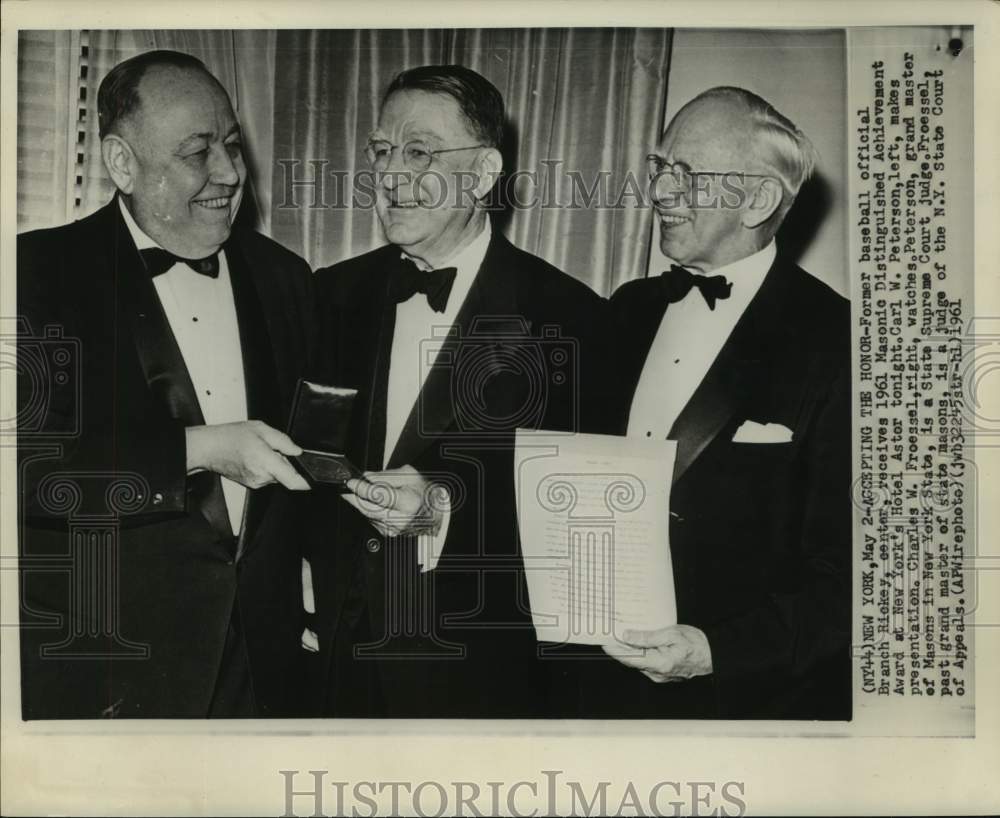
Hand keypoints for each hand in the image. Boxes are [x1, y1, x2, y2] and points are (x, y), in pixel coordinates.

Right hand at [185, 420, 309, 490]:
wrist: (208, 448)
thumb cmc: (229, 437)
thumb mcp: (261, 429)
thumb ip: (283, 441)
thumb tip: (298, 451)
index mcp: (266, 463)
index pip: (294, 482)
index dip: (307, 482)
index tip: (314, 478)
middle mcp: (262, 477)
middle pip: (286, 475)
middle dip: (286, 462)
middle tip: (273, 448)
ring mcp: (255, 483)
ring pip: (276, 475)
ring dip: (275, 464)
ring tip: (259, 450)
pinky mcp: (251, 484)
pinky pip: (266, 476)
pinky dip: (265, 467)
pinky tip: (253, 456)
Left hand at [343, 465, 447, 537]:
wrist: (435, 512)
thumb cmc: (425, 493)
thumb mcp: (409, 476)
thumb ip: (386, 476)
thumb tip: (366, 477)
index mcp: (408, 502)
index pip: (379, 496)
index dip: (362, 489)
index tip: (351, 482)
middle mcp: (401, 519)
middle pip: (369, 508)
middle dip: (355, 498)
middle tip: (346, 489)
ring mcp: (395, 529)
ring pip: (368, 515)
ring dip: (360, 504)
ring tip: (358, 493)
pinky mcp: (390, 534)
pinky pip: (372, 521)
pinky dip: (368, 512)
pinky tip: (371, 504)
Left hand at [602, 624, 712, 682]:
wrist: (713, 654)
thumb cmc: (696, 643)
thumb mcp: (671, 633)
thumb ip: (648, 637)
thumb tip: (628, 637)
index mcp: (660, 664)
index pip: (630, 659)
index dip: (615, 651)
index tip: (604, 642)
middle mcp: (658, 673)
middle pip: (632, 661)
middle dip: (620, 649)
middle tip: (609, 635)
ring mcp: (661, 676)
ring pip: (639, 663)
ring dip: (630, 651)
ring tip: (621, 636)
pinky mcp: (663, 674)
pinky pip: (647, 664)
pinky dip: (640, 654)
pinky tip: (637, 644)